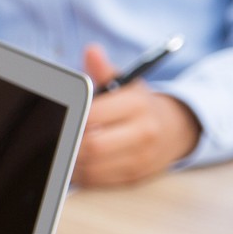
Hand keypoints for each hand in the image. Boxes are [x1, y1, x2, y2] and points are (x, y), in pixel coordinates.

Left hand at [75, 44, 201, 185]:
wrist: (175, 129)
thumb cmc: (140, 105)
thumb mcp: (126, 83)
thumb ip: (104, 70)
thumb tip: (91, 51)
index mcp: (138, 105)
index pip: (94, 115)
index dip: (72, 119)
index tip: (61, 116)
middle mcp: (144, 133)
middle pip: (93, 146)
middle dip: (69, 144)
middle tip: (56, 138)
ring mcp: (141, 159)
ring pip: (94, 168)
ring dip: (72, 163)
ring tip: (63, 150)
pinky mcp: (136, 178)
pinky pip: (100, 182)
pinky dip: (82, 175)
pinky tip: (75, 164)